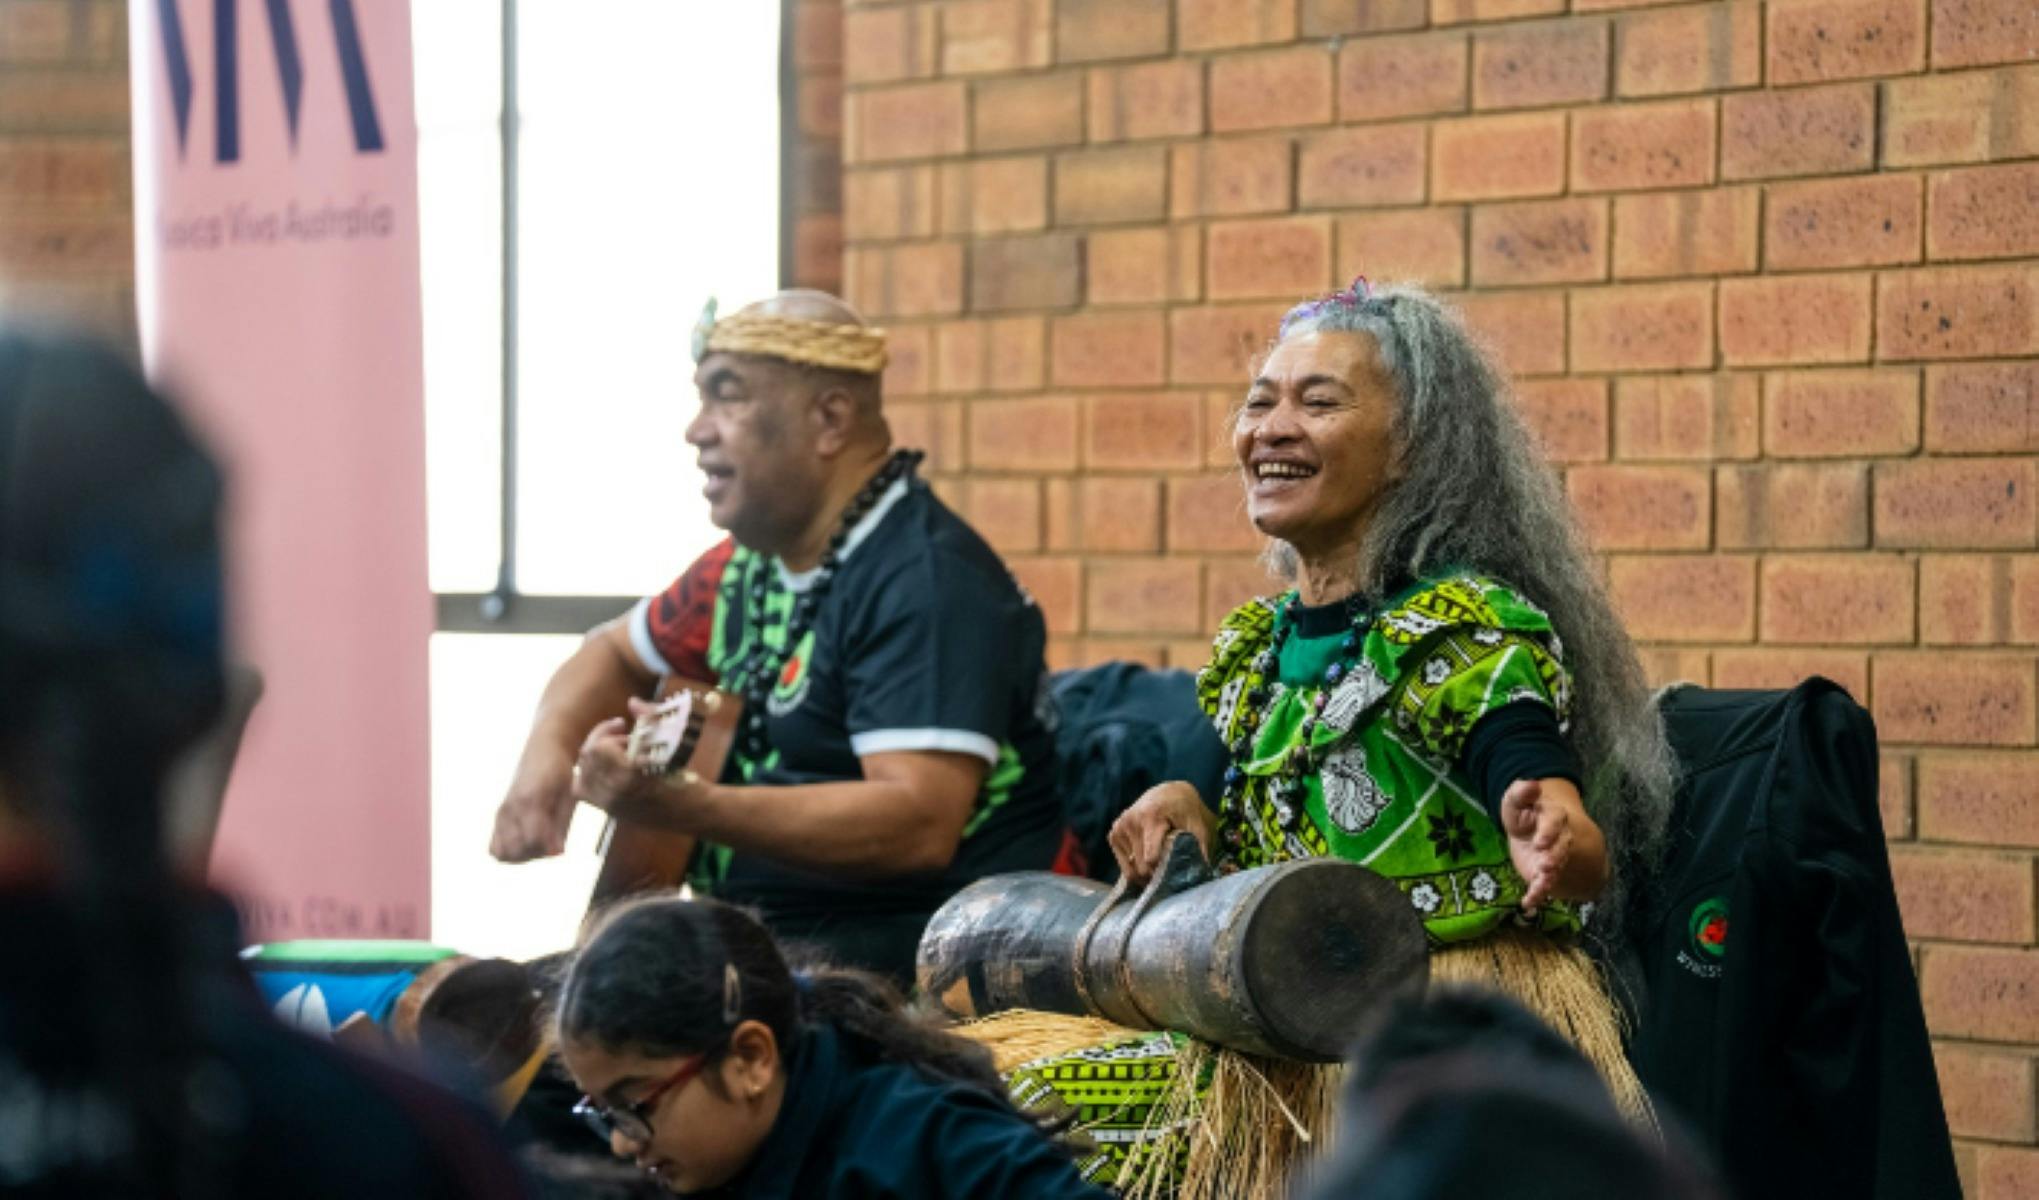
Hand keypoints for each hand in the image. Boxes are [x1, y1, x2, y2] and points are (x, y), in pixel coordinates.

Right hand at [489, 748, 575, 862]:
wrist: (543, 751)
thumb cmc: (562, 775)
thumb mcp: (569, 798)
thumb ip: (561, 827)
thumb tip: (557, 855)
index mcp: (532, 799)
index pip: (533, 838)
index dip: (548, 849)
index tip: (560, 849)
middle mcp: (511, 807)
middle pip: (517, 851)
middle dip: (536, 854)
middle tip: (550, 843)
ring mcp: (501, 812)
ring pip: (503, 853)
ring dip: (522, 856)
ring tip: (538, 843)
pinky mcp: (498, 816)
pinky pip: (495, 848)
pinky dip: (509, 852)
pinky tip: (524, 843)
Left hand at [570, 705, 703, 830]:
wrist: (691, 812)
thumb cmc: (684, 776)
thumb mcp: (672, 745)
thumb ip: (650, 719)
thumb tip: (632, 702)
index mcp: (630, 776)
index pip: (598, 747)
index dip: (606, 730)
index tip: (623, 724)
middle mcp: (615, 793)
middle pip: (587, 758)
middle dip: (602, 741)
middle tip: (622, 736)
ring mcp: (610, 805)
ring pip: (582, 773)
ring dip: (595, 757)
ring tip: (616, 752)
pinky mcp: (609, 811)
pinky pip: (584, 789)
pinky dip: (591, 774)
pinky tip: (609, 767)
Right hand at [1107, 781, 1217, 886]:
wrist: (1168, 793)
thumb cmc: (1185, 810)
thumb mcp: (1198, 827)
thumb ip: (1200, 849)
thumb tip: (1203, 875)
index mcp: (1151, 817)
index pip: (1150, 859)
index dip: (1163, 872)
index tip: (1173, 874)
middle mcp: (1130, 821)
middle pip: (1140, 867)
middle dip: (1155, 875)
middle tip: (1168, 872)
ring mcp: (1119, 827)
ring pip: (1131, 869)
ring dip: (1145, 872)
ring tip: (1159, 864)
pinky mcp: (1114, 833)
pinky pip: (1123, 863)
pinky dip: (1135, 866)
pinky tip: (1147, 858)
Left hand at [1501, 778, 1571, 914]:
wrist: (1530, 832)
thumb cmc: (1524, 814)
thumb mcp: (1516, 800)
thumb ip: (1521, 792)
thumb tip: (1531, 784)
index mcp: (1553, 816)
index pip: (1555, 822)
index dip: (1549, 832)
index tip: (1540, 842)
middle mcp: (1559, 838)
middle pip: (1560, 848)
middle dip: (1554, 858)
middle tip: (1546, 866)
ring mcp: (1554, 857)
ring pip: (1556, 868)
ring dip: (1549, 878)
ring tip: (1542, 885)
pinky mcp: (1544, 874)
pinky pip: (1544, 885)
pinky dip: (1537, 894)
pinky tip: (1529, 903)